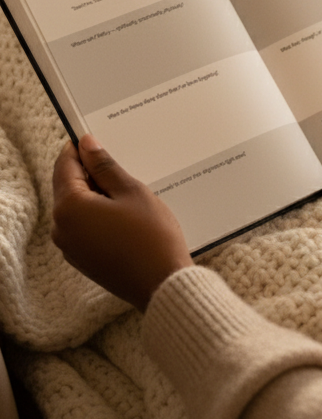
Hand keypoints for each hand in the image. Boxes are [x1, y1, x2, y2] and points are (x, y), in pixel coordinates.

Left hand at [52, 134, 192, 310]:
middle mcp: (62, 228)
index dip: (80, 148)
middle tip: (120, 160)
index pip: (66, 166)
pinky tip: (126, 210)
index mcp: (70, 207)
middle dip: (90, 171)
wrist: (162, 283)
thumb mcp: (132, 191)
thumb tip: (87, 145)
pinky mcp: (84, 259)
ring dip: (97, 192)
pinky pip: (85, 226)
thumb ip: (105, 167)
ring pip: (78, 207)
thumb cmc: (151, 236)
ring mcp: (71, 247)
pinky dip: (100, 212)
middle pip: (69, 187)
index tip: (95, 136)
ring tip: (128, 187)